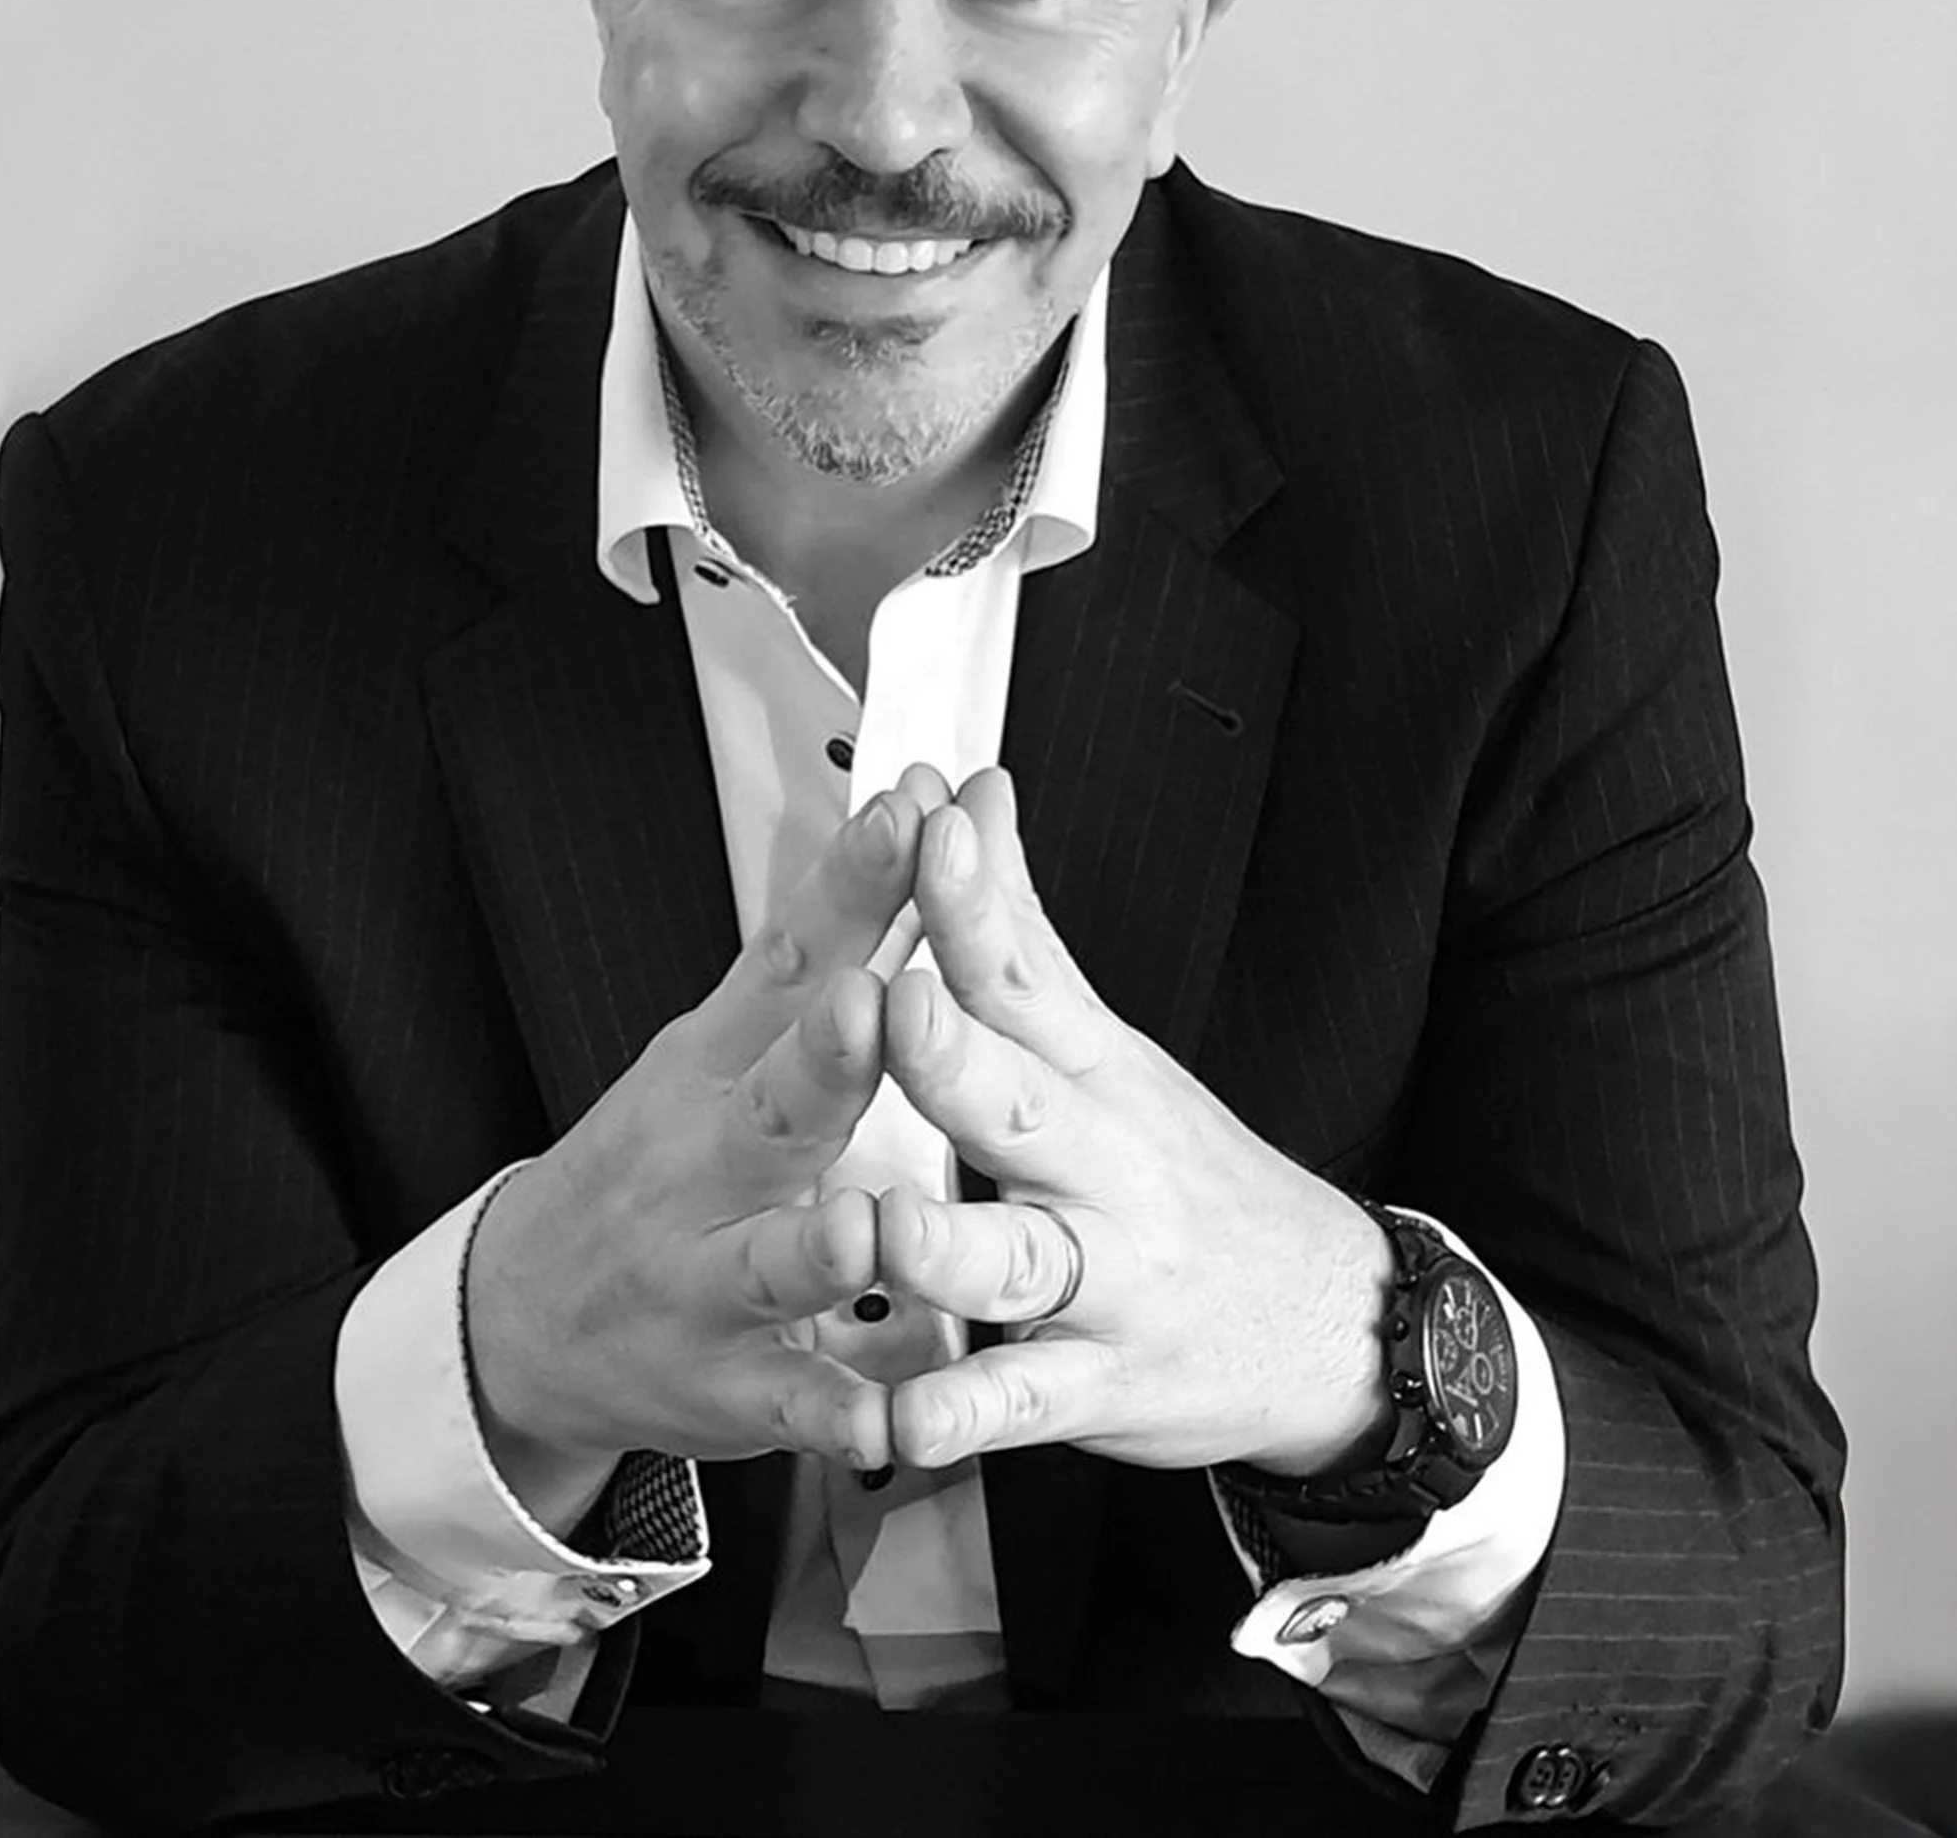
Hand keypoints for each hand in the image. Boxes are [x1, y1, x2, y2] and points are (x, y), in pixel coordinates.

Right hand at [464, 775, 934, 1499]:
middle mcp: (706, 1164)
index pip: (787, 956)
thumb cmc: (655, 1158)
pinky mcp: (729, 1387)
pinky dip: (838, 1414)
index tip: (910, 814)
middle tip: (869, 1004)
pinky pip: (792, 1406)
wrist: (521, 1315)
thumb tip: (919, 810)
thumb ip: (829, 940)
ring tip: (864, 1231)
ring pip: (773, 1261)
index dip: (850, 886)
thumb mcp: (721, 1040)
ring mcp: (710, 1278)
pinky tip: (887, 1417)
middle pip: (773, 1102)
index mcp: (715, 1063)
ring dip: (821, 1246)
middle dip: (824, 1056)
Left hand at [876, 768, 1393, 1475]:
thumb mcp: (1109, 1043)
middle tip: (896, 1004)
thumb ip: (1022, 927)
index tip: (931, 832)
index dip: (974, 905)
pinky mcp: (1101, 1383)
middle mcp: (1103, 1167)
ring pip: (1019, 1259)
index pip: (1028, 972)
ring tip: (882, 1228)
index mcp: (1094, 1073)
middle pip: (1021, 1102)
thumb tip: (972, 798)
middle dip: (954, 1057)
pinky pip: (1025, 1404)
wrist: (1334, 1317)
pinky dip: (965, 1414)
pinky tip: (906, 1420)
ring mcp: (1107, 1279)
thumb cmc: (1184, 1166)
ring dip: (946, 1245)